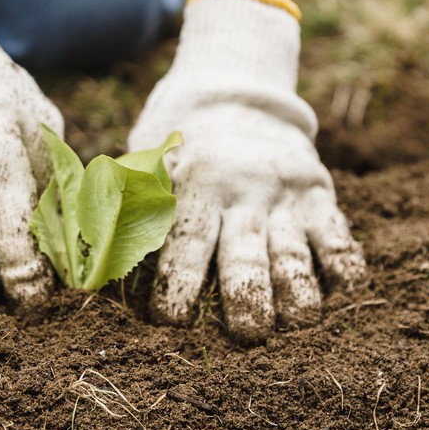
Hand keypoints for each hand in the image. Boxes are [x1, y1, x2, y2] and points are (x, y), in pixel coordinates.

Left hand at [128, 0, 364, 341]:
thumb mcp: (145, 163)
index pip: (185, 241)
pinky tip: (340, 290)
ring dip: (298, 293)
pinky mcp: (318, 192)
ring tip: (296, 322)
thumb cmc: (177, 147)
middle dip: (247, 299)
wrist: (235, 93)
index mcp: (192, 184)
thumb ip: (122, 208)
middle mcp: (241, 190)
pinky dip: (343, 264)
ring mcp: (283, 193)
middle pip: (246, 255)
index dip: (177, 284)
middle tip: (248, 336)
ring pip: (295, 252)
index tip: (169, 320)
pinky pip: (338, 234)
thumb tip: (85, 264)